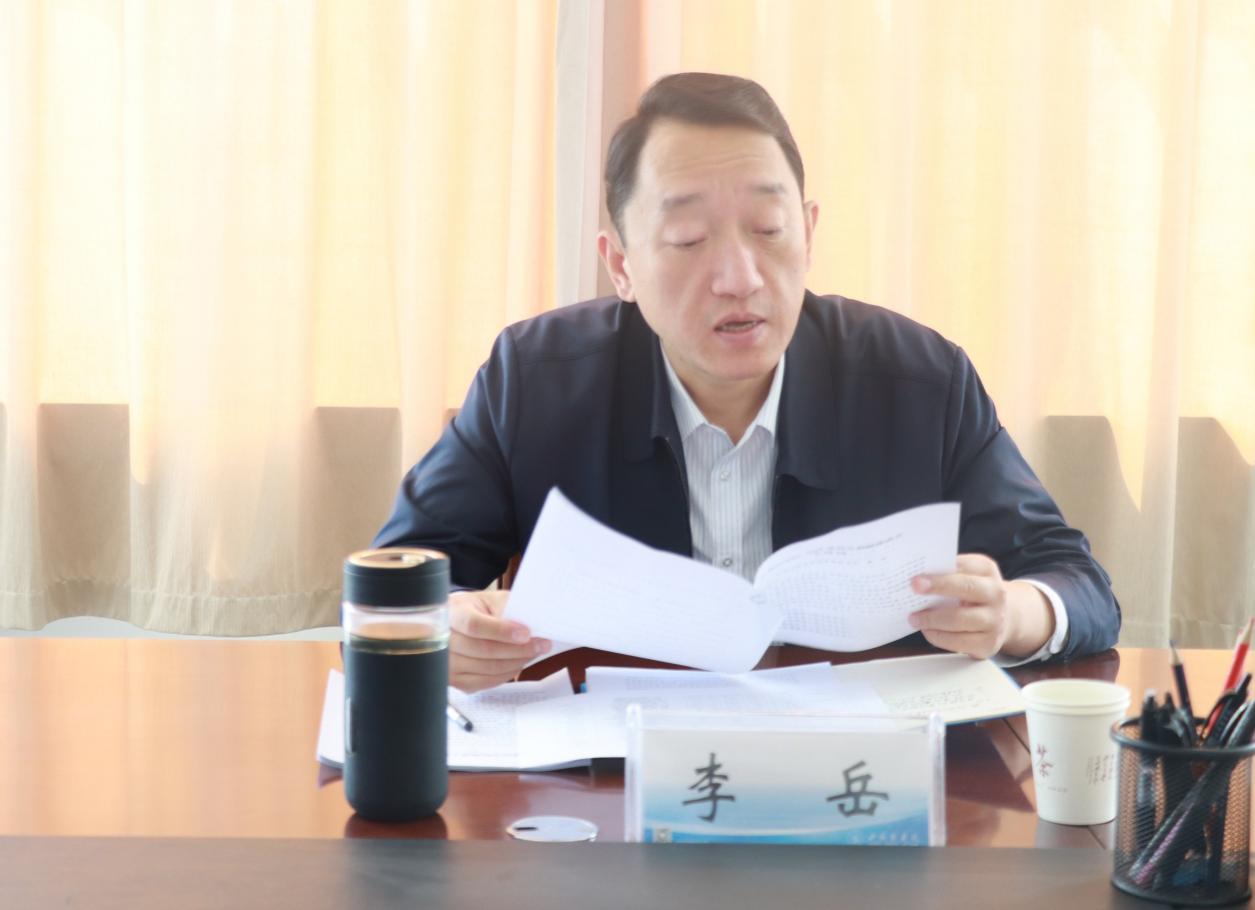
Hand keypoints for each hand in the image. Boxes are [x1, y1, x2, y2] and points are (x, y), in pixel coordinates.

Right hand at [449, 590, 549, 691]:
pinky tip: (518, 662)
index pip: (474, 626)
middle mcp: (444, 641)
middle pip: (483, 651)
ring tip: (533, 652)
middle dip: (517, 649)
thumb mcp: (489, 599)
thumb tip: (529, 623)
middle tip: (541, 644)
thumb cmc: (474, 609)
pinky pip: (486, 682)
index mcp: (452, 614)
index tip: (526, 633)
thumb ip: (506, 607)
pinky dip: (507, 673)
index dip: (501, 631)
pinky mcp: (456, 681)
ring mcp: (447, 665)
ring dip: (516, 662)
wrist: (454, 623)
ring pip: (487, 669)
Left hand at [907, 554, 1053, 659]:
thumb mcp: (965, 577)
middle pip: (968, 588)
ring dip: (932, 619)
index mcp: (987, 570)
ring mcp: (995, 620)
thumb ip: (945, 574)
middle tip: (914, 588)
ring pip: (960, 619)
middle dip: (939, 587)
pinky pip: (958, 641)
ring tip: (914, 617)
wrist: (999, 618)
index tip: (918, 577)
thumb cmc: (972, 594)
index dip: (942, 571)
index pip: (965, 566)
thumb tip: (916, 579)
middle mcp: (996, 594)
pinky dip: (938, 636)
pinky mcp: (988, 643)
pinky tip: (927, 630)